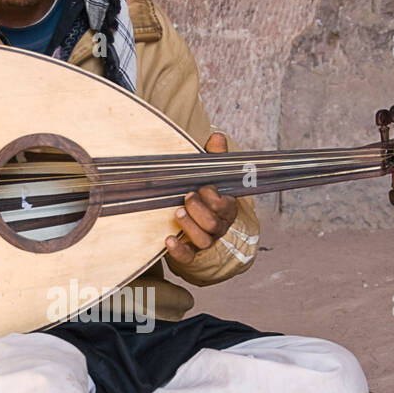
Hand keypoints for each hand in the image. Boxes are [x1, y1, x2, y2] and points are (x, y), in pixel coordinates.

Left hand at [164, 132, 237, 263]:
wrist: (197, 224)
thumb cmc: (205, 196)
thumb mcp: (211, 176)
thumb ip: (215, 158)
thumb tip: (217, 135)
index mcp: (225, 208)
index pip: (224, 206)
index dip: (213, 197)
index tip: (202, 186)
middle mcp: (218, 227)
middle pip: (214, 223)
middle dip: (200, 210)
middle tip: (186, 196)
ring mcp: (205, 241)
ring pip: (203, 240)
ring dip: (190, 226)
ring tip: (177, 213)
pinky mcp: (191, 253)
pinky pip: (188, 257)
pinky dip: (179, 250)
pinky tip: (168, 240)